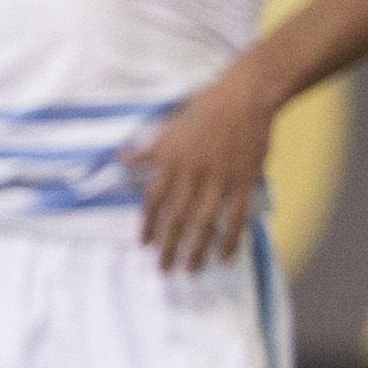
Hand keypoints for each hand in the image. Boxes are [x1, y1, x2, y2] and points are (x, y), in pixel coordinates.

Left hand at [130, 68, 280, 271]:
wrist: (244, 98)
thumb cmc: (206, 108)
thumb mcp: (170, 126)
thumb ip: (149, 150)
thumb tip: (122, 157)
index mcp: (171, 160)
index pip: (154, 200)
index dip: (148, 224)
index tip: (145, 244)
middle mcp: (191, 174)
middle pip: (176, 218)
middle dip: (169, 246)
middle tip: (164, 269)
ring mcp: (218, 180)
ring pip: (204, 223)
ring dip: (197, 249)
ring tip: (191, 269)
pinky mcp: (242, 182)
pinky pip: (236, 218)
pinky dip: (231, 239)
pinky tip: (226, 256)